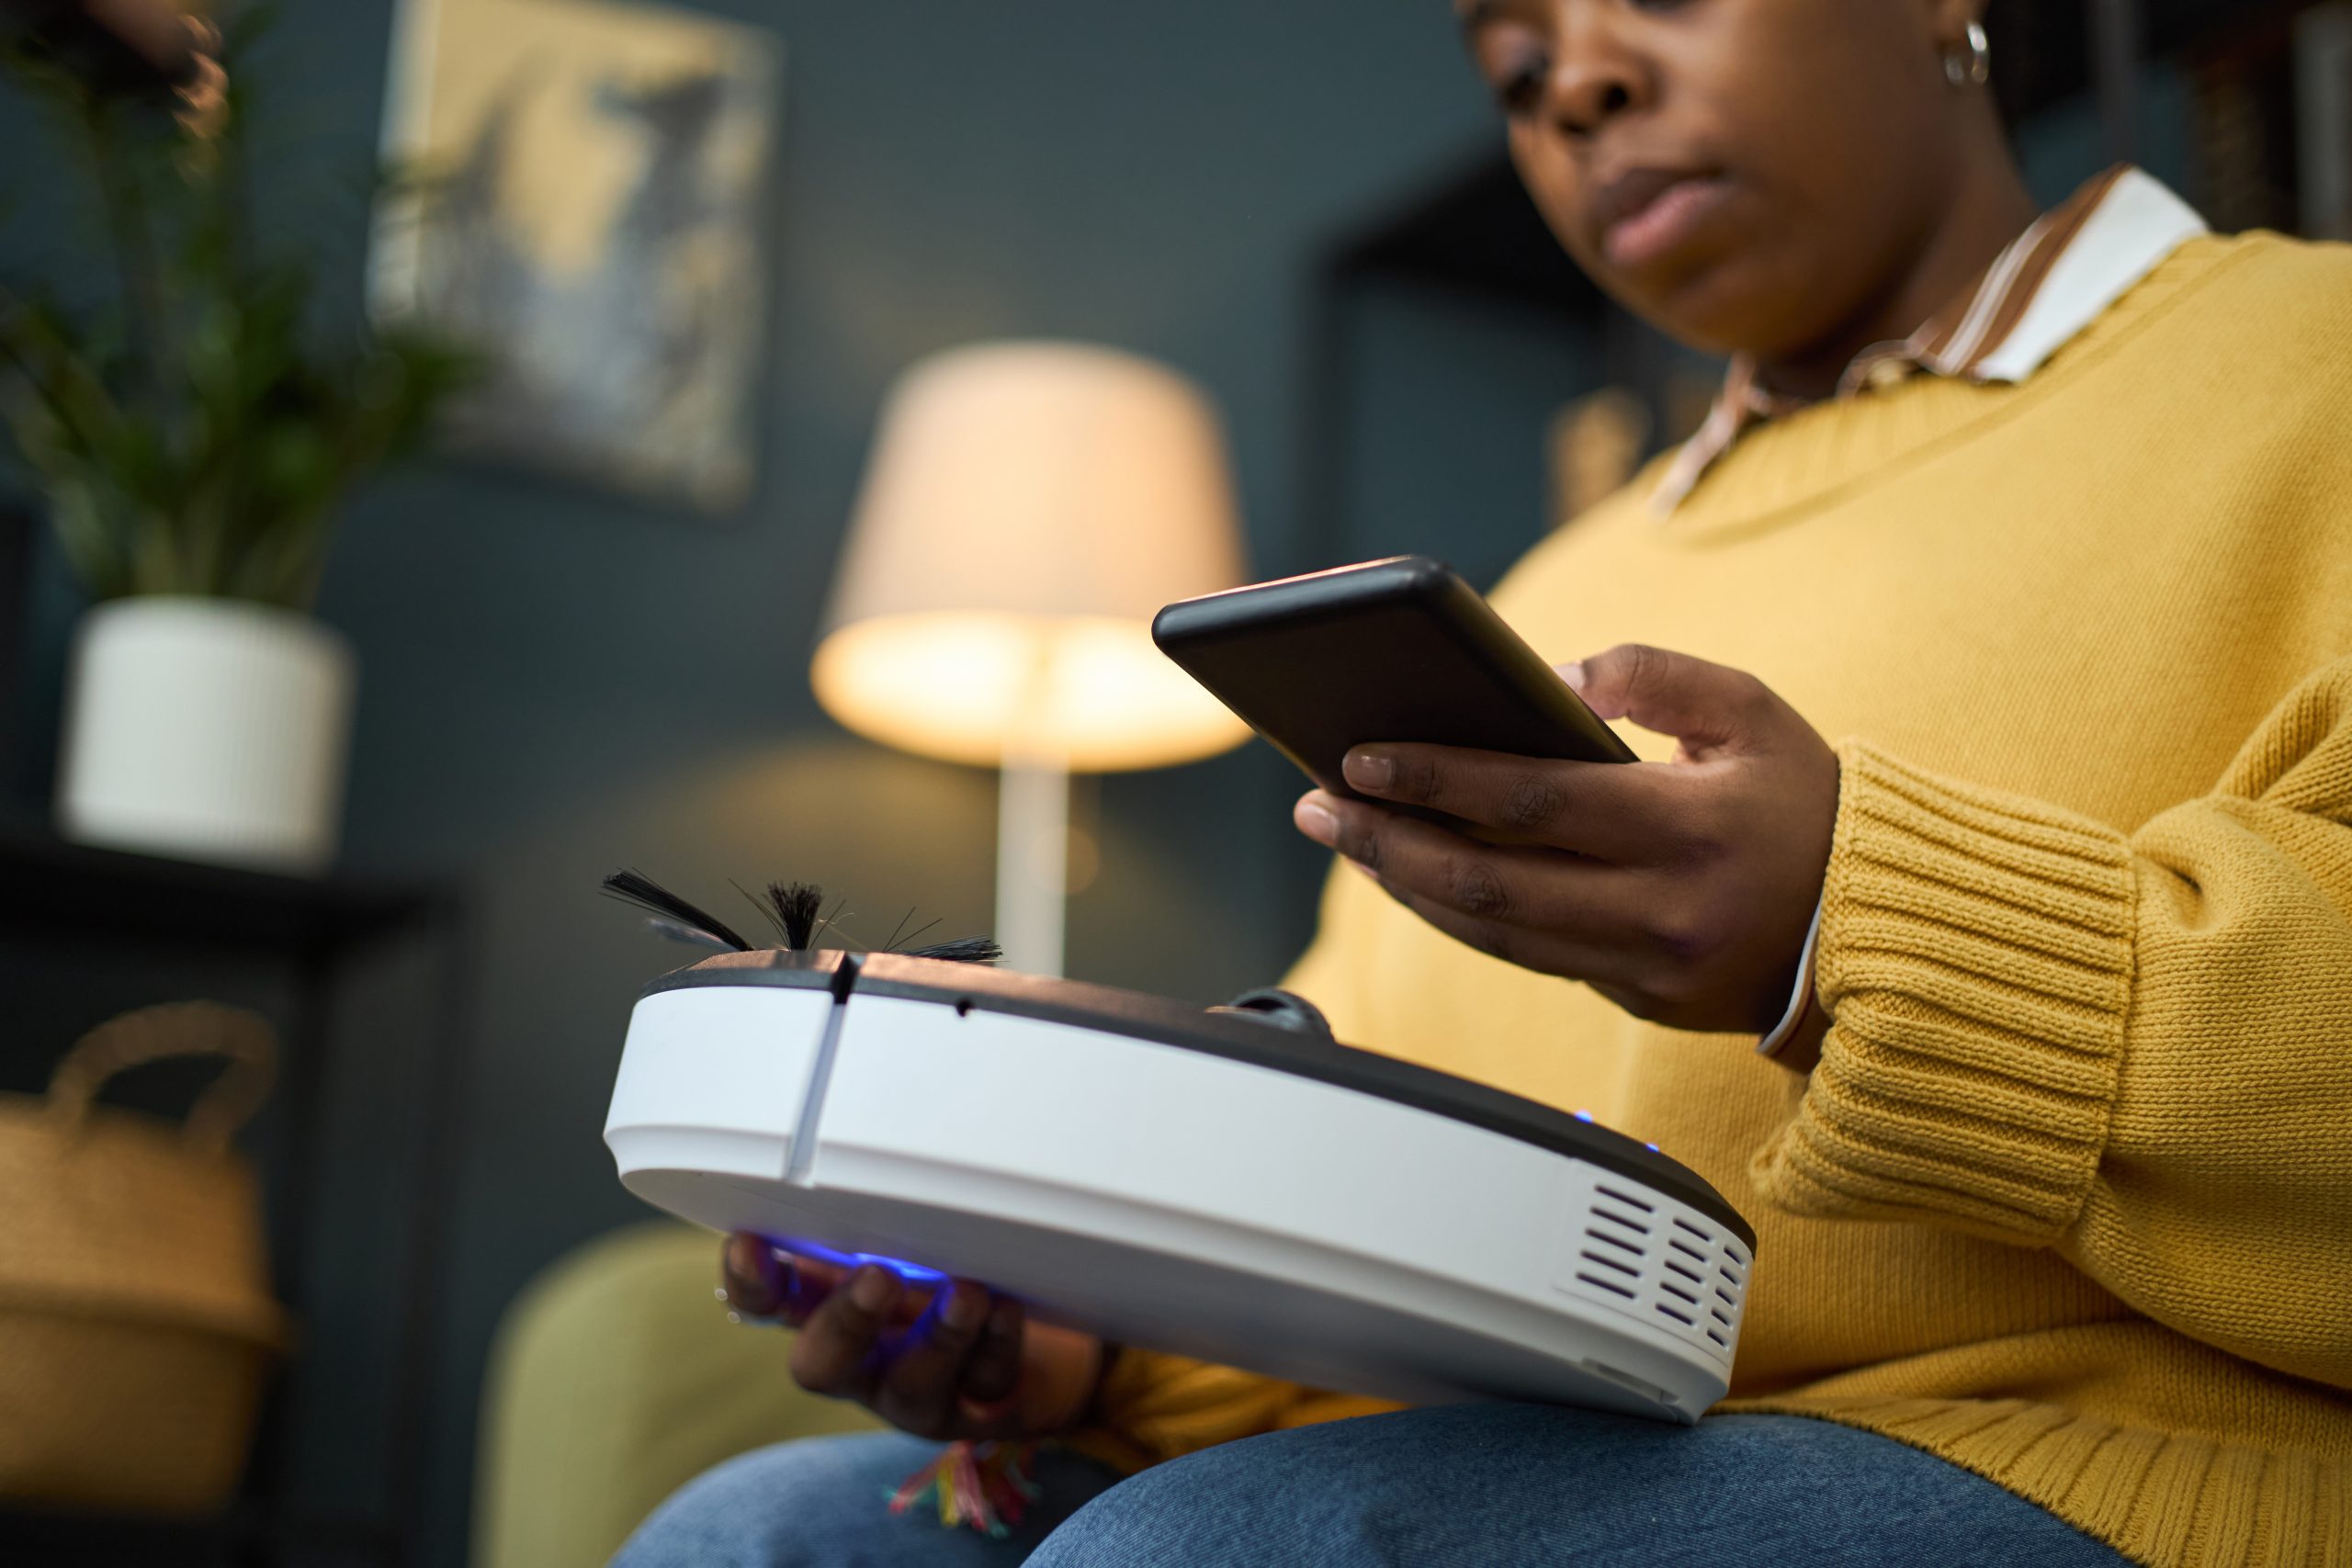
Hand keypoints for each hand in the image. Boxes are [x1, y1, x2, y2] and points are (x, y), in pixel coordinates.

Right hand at [720, 1233, 1108, 1440]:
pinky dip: (996, 1342)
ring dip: (939, 1336)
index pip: (768, 1305)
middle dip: (845, 1321)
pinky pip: (984, 1383)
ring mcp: (917, 1393)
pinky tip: (1005, 1308)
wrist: (1037, 1347)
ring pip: (912, 1384)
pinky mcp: (978, 1409)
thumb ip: (871, 1216)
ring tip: (966, 1291)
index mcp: (829, 1311)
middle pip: (821, 1364)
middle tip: (877, 1276)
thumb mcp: (901, 1243)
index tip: (749, 1243)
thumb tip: (857, 1159)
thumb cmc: (951, 1280)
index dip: (750, 1282)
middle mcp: (863, 1361)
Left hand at [1291, 643, 1837, 1033]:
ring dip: (1405, 884)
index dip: (1435, 778)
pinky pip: (1525, 956)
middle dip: (1385, 842)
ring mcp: (1644, 968)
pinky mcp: (1634, 999)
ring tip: (1343, 837)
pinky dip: (1456, 916)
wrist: (1874, 931)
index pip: (1532, 800)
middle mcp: (1659, 910)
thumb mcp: (1752, 713)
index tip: (1357, 757)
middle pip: (1489, 881)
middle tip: (1314, 806)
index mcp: (1688, 829)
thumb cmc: (1807, 804)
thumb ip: (1655, 675)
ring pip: (1493, 932)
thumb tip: (1552, 675)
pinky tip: (1409, 876)